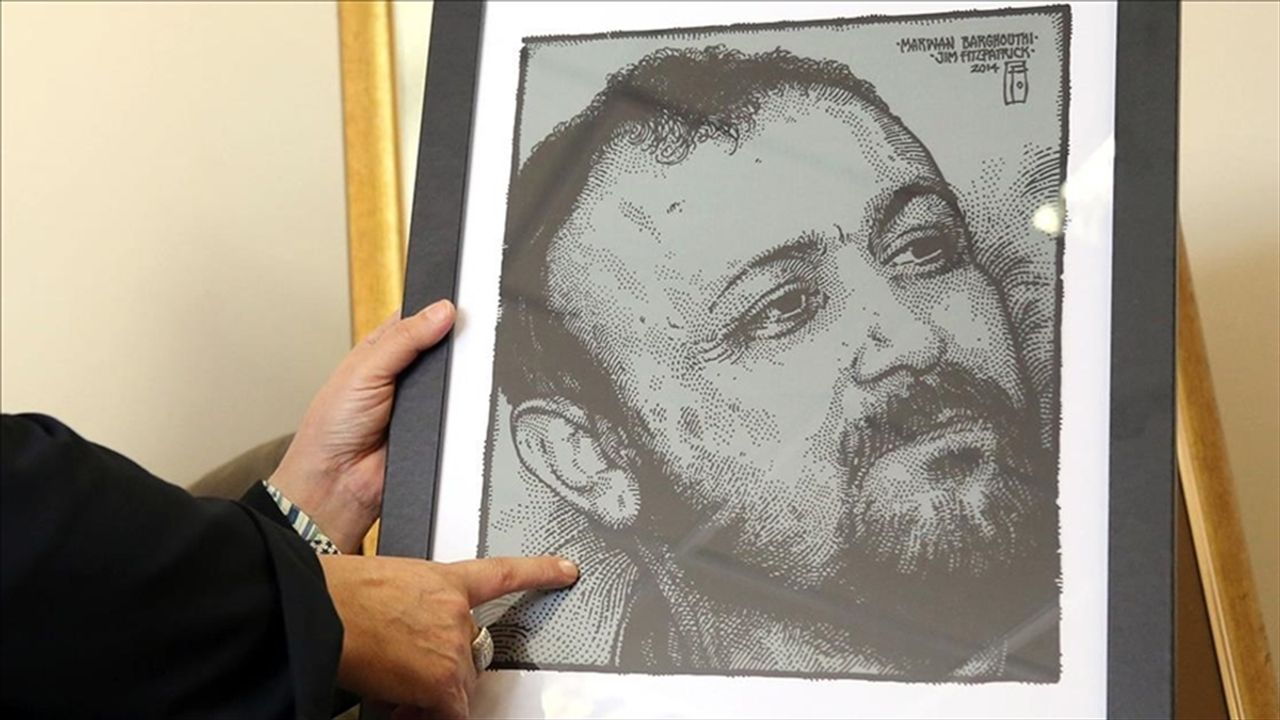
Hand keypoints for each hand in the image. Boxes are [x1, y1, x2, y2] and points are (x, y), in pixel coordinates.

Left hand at [269, 300, 455, 551]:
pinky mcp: (439, 428)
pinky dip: (466, 408)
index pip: (418, 319)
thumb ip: (404, 339)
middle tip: (476, 331)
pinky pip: (462, 413)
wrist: (339, 483)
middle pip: (444, 348)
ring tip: (469, 369)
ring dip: (462, 378)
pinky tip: (468, 401)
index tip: (464, 299)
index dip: (438, 308)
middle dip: (458, 343)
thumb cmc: (333, 427)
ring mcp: (423, 402)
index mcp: (382, 350)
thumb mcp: (366, 370)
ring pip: (456, 381)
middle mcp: (405, 373)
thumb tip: (442, 311)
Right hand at [319, 553, 578, 717]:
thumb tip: (413, 642)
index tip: (567, 571)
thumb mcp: (390, 584)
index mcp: (445, 579)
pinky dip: (430, 714)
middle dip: (442, 668)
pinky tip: (403, 708)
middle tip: (404, 670)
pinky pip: (451, 711)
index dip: (540, 572)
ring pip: (456, 684)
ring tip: (390, 685)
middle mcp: (457, 612)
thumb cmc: (339, 593)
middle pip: (471, 652)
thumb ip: (418, 607)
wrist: (321, 609)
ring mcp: (452, 646)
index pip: (503, 573)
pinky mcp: (442, 680)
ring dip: (429, 693)